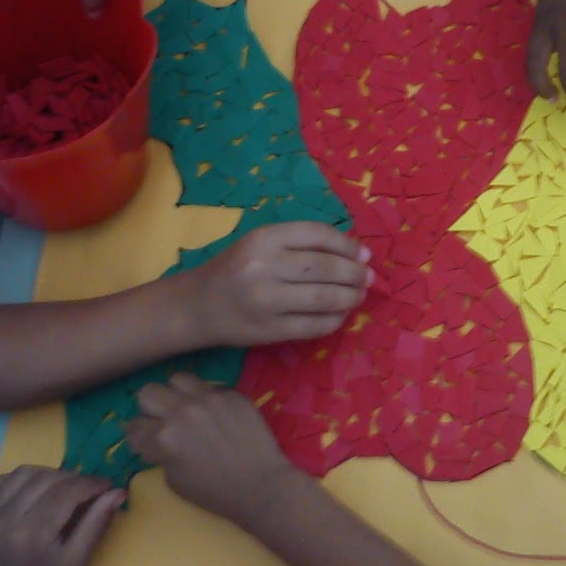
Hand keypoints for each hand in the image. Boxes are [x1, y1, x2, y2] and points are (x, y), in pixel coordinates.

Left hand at [0, 465, 122, 565]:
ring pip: (22, 473)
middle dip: (73, 478)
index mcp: (34, 534)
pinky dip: (21, 479)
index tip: (106, 485)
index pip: (67, 491)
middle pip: (46, 479)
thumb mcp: (77, 561)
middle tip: (88, 489)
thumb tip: (117, 492)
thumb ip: (97, 523)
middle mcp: (6, 520)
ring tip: (62, 488)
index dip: (91, 483)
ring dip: (47, 474)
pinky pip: (0, 482)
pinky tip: (35, 491)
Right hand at [126, 374, 301, 524]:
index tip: (147, 440)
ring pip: (178, 378)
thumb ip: (158, 454)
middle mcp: (182, 411)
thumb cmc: (214, 492)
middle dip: (150, 408)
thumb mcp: (173, 480)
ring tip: (187, 408)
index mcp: (164, 437)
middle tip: (163, 420)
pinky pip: (210, 386)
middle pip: (149, 392)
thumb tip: (150, 441)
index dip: (138, 435)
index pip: (134, 424)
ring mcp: (209, 398)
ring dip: (177, 393)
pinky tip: (216, 415)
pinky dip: (207, 398)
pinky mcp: (232, 394)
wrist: (261, 486)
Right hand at [179, 221, 370, 346]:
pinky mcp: (269, 330)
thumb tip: (357, 254)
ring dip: (351, 297)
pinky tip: (341, 315)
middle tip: (368, 278)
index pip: (318, 235)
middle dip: (355, 274)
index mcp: (263, 237)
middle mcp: (264, 266)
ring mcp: (266, 300)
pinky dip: (335, 320)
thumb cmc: (234, 269)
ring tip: (358, 295)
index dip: (348, 245)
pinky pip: (315, 326)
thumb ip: (300, 244)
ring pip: (325, 298)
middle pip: (327, 268)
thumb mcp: (260, 244)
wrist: (197, 306)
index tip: (364, 255)